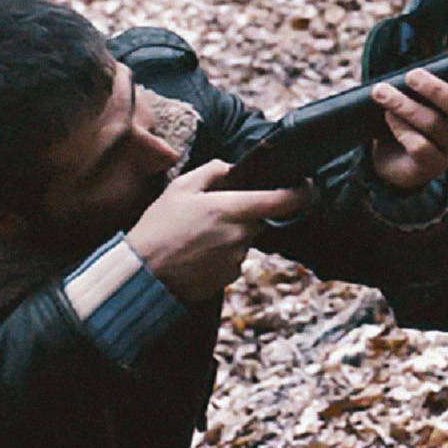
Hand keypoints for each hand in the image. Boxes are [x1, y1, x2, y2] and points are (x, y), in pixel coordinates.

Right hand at [127, 160, 306, 303]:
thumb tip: (231, 168)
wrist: (143, 273)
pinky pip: (232, 260)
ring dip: (229, 236)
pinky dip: (220, 255)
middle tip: (211, 214)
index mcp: (232, 209)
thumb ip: (212, 172)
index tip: (304, 186)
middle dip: (243, 214)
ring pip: (244, 241)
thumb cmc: (159, 227)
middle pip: (258, 220)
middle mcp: (240, 236)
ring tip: (196, 236)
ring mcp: (236, 260)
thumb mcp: (180, 187)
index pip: (283, 201)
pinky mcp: (228, 278)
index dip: (300, 193)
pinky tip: (196, 254)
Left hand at [368, 70, 447, 190]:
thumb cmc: (405, 119)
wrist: (387, 158)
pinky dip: (401, 128)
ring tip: (382, 93)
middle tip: (411, 75)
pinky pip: (420, 145)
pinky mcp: (432, 166)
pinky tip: (389, 118)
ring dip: (405, 105)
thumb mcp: (414, 98)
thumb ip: (422, 83)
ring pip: (435, 124)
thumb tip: (414, 70)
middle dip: (437, 89)